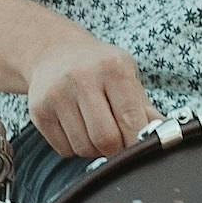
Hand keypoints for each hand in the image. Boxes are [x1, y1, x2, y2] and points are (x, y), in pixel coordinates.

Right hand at [26, 35, 152, 162]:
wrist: (54, 53)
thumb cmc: (99, 68)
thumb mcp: (126, 75)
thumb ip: (144, 107)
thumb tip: (163, 133)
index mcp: (113, 68)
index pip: (130, 119)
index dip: (137, 141)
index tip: (140, 147)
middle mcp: (83, 78)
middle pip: (105, 139)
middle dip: (116, 149)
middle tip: (119, 143)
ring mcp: (57, 95)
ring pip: (83, 148)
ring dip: (95, 150)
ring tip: (97, 130)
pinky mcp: (39, 111)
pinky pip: (64, 150)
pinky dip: (75, 148)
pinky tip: (78, 128)